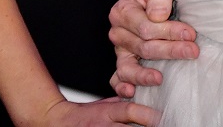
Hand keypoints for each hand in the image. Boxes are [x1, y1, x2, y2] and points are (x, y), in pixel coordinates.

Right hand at [43, 97, 159, 126]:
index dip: (146, 114)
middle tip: (163, 125)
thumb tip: (144, 98)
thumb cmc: (84, 115)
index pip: (128, 110)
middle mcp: (105, 125)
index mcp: (107, 112)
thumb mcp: (104, 105)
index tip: (160, 116)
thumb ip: (122, 102)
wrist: (59, 123)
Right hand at [107, 0, 199, 97]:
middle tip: (192, 51)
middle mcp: (118, 31)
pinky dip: (123, 87)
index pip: (146, 27)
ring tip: (161, 78)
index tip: (190, 33)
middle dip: (169, 50)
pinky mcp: (124, 62)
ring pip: (129, 67)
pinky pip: (118, 77)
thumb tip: (158, 15)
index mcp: (123, 10)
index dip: (168, 32)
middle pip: (143, 47)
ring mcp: (120, 49)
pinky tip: (132, 93)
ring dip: (145, 74)